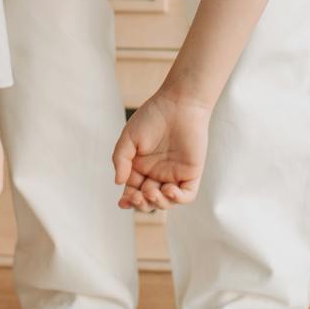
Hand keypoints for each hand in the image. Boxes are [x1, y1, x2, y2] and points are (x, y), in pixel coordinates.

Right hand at [111, 91, 211, 212]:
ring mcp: (175, 174)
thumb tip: (118, 182)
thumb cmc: (152, 117)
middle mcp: (157, 173)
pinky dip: (178, 198)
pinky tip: (169, 189)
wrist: (178, 104)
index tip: (122, 202)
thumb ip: (120, 159)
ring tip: (151, 193)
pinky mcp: (191, 172)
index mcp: (141, 167)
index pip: (133, 191)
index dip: (128, 201)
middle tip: (137, 196)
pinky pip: (187, 195)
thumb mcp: (129, 137)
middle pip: (148, 201)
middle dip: (141, 204)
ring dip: (158, 204)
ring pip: (166, 202)